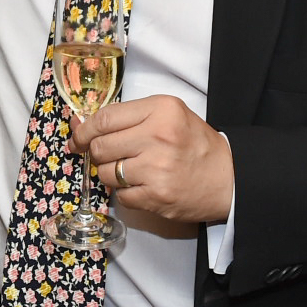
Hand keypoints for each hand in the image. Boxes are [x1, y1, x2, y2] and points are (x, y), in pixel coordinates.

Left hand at [70, 95, 234, 226]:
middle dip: (96, 153)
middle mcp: (158, 136)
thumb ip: (129, 118)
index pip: (105, 118)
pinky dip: (125, 193)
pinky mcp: (156, 195)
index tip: (77, 138)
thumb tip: (79, 124)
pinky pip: (120, 196)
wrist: (228, 178)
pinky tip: (143, 185)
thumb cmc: (195, 144)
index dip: (84, 129)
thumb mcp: (168, 116)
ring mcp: (157, 168)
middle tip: (105, 156)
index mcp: (161, 110)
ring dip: (110, 174)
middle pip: (101, 146)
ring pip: (105, 173)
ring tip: (130, 171)